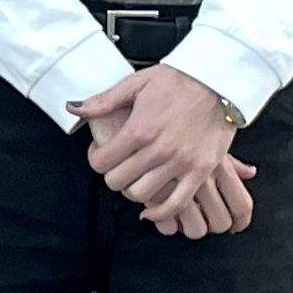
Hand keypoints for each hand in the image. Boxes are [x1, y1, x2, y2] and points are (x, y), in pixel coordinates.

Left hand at [72, 65, 257, 238]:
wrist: (219, 80)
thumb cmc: (177, 80)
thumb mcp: (136, 83)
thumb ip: (103, 101)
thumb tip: (73, 109)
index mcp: (139, 129)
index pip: (101, 162)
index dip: (96, 159)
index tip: (102, 154)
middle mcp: (158, 149)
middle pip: (118, 181)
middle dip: (113, 175)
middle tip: (119, 166)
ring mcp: (181, 162)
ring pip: (142, 195)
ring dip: (134, 190)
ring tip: (137, 178)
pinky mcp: (201, 171)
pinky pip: (176, 204)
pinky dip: (160, 212)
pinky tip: (152, 208)